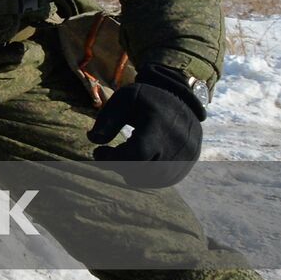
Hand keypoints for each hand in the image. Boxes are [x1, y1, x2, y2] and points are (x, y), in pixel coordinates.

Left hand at [88, 65, 203, 187]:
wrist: (181, 98)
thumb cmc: (146, 99)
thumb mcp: (124, 99)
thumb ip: (107, 119)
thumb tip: (93, 140)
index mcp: (159, 126)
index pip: (138, 153)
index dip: (114, 158)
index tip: (97, 151)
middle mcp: (176, 145)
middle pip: (143, 170)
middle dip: (118, 165)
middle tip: (107, 153)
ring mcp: (185, 156)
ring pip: (152, 179)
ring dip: (131, 172)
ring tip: (122, 155)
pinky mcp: (187, 164)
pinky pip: (163, 180)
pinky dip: (145, 176)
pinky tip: (136, 161)